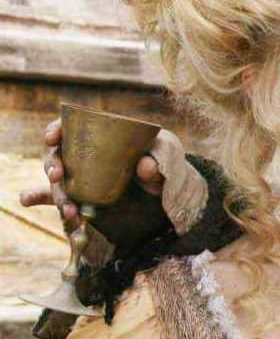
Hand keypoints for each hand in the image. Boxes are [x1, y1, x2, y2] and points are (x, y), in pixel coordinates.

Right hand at [20, 119, 180, 231]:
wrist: (169, 186)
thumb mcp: (166, 153)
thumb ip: (159, 158)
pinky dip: (58, 206)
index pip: (68, 128)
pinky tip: (53, 209)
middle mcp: (84, 155)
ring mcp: (83, 177)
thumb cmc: (163, 159)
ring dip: (59, 194)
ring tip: (69, 209)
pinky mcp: (86, 198)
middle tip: (57, 175)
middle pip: (57, 156)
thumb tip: (145, 166)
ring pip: (60, 183)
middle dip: (52, 165)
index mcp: (98, 136)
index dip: (55, 130)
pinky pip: (66, 201)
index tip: (52, 138)